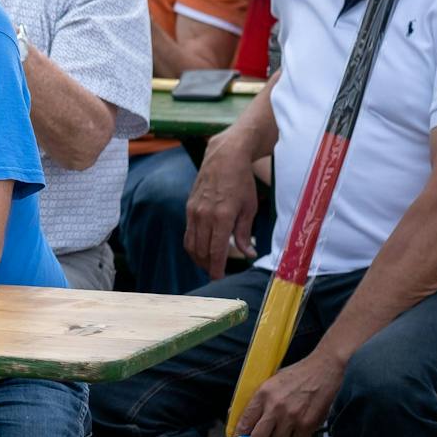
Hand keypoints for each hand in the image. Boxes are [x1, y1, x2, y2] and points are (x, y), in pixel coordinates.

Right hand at [184, 131, 259, 277]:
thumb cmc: (241, 181)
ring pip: (191, 244)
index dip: (217, 268)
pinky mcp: (188, 207)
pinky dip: (193, 244)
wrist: (224, 157)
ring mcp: (193, 211)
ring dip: (198, 258)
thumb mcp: (249, 208)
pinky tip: (202, 248)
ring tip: (208, 264)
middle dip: (207, 266)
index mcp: (221, 217)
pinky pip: (188, 232)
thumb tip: (249, 254)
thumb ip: (245, 233)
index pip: (215, 251)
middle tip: (216, 274)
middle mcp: (204, 216)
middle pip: (200, 251)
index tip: (219, 279)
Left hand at [230, 349, 344, 436]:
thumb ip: (256, 402)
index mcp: (262, 395)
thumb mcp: (270, 384)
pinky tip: (298, 434)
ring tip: (284, 435)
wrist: (323, 369)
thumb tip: (239, 421)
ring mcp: (292, 416)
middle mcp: (275, 407)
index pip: (244, 423)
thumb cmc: (295, 376)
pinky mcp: (308, 423)